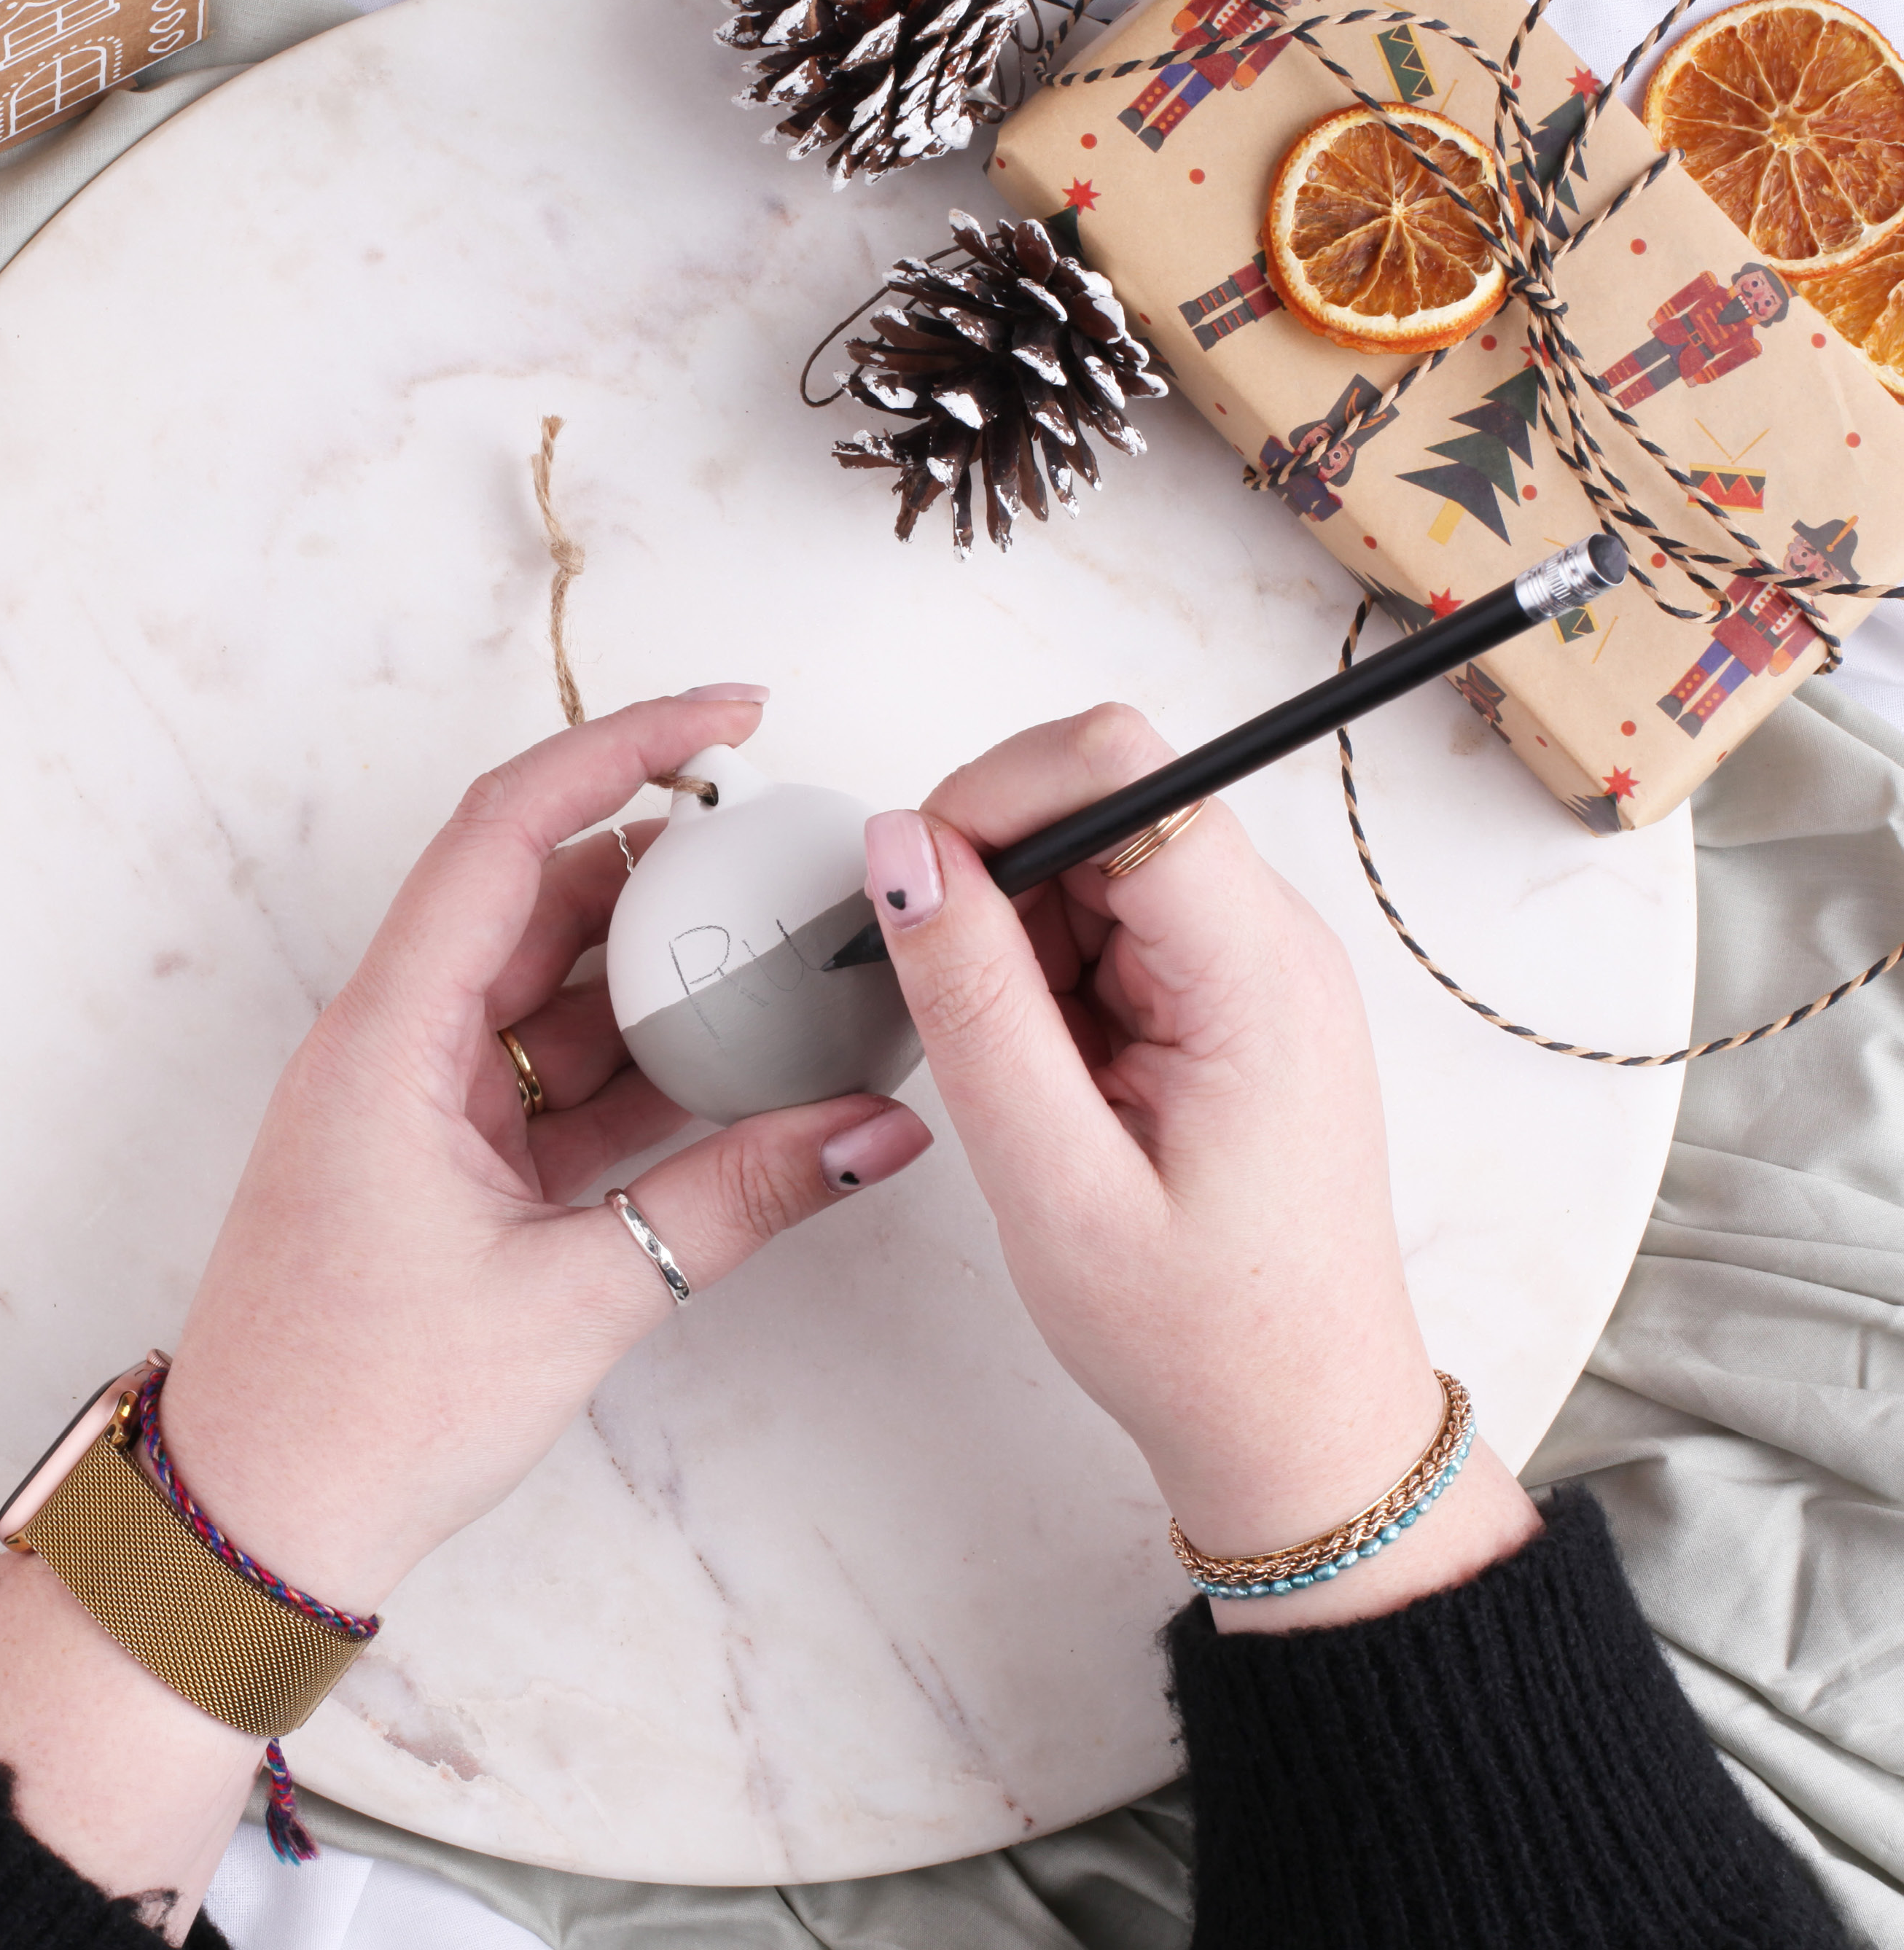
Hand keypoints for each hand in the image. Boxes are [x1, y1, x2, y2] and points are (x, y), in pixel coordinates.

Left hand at [156, 686, 931, 1611]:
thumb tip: (876, 1134)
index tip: (727, 716)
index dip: (618, 748)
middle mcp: (394, 1044)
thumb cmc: (363, 1412)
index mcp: (389, 1040)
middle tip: (787, 859)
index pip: (506, 832)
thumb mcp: (577, 1297)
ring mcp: (418, 1100)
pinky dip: (640, 1066)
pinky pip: (556, 1074)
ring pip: (555, 987)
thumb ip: (739, 1200)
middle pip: (540, 897)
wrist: (254, 1525)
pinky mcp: (443, 1157)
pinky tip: (735, 1072)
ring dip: (663, 974)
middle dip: (668, 865)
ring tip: (783, 965)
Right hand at [863, 705, 1537, 1630]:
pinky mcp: (1225, 999)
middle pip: (1101, 804)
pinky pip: (1110, 931)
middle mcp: (1272, 942)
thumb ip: (970, 997)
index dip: (996, 796)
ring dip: (1016, 945)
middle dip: (993, 882)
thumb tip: (898, 846)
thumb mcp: (1050, 1178)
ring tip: (1026, 1085)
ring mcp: (1253, 967)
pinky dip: (1047, 985)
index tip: (917, 890)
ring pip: (1091, 866)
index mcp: (1254, 971)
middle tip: (961, 1019)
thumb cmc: (1198, 1333)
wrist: (1298, 1428)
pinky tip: (1050, 1084)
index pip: (1123, 768)